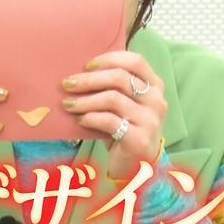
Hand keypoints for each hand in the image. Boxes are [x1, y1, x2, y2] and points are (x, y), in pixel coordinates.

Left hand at [60, 51, 165, 180]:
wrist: (136, 165)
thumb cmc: (125, 128)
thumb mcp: (125, 103)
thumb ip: (114, 86)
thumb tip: (80, 71)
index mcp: (155, 86)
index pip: (135, 61)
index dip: (109, 59)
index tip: (86, 65)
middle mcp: (157, 101)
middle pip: (119, 77)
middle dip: (89, 79)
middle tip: (67, 83)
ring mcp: (150, 120)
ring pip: (112, 98)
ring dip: (85, 100)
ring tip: (68, 104)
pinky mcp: (139, 139)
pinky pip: (109, 121)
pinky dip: (90, 118)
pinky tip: (80, 120)